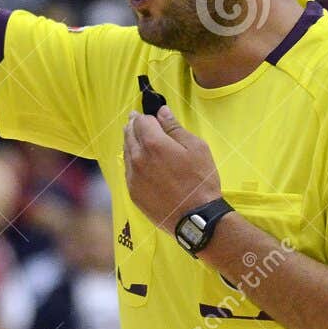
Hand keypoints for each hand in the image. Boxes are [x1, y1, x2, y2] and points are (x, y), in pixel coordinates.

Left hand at [123, 106, 220, 233]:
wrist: (195, 217)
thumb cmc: (200, 180)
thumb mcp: (196, 148)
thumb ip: (175, 128)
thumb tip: (162, 112)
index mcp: (153, 143)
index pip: (141, 121)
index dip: (145, 115)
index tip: (149, 114)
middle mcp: (138, 158)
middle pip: (129, 134)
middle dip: (133, 125)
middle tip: (135, 119)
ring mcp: (133, 176)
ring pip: (126, 152)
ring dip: (130, 142)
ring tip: (135, 137)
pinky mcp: (133, 192)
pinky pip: (128, 171)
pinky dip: (131, 161)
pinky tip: (137, 161)